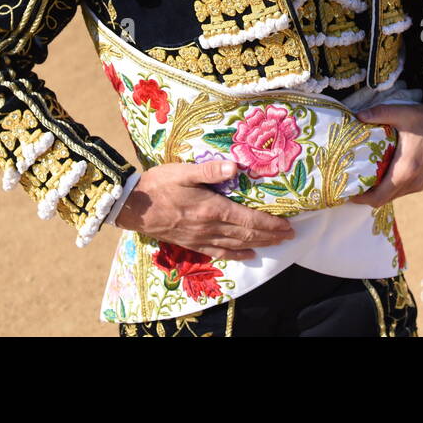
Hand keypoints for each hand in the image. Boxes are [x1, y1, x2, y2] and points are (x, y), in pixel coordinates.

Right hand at [112, 160, 295, 260]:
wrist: (132, 206)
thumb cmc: (158, 184)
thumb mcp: (183, 171)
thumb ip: (209, 171)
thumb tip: (235, 166)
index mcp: (211, 209)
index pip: (248, 220)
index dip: (270, 224)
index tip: (287, 225)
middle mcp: (210, 227)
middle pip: (247, 234)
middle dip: (270, 235)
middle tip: (290, 235)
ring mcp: (201, 238)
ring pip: (236, 245)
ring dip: (259, 245)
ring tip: (276, 244)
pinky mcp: (191, 243)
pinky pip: (218, 253)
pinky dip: (236, 254)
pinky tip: (247, 255)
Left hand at [348, 101, 422, 208]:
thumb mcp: (403, 113)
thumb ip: (379, 113)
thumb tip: (357, 115)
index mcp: (406, 170)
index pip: (378, 197)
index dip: (360, 198)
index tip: (345, 191)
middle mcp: (413, 182)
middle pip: (383, 200)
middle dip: (365, 195)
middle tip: (349, 184)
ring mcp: (420, 184)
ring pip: (393, 195)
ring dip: (377, 191)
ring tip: (361, 178)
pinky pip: (402, 190)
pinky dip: (389, 187)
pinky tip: (380, 173)